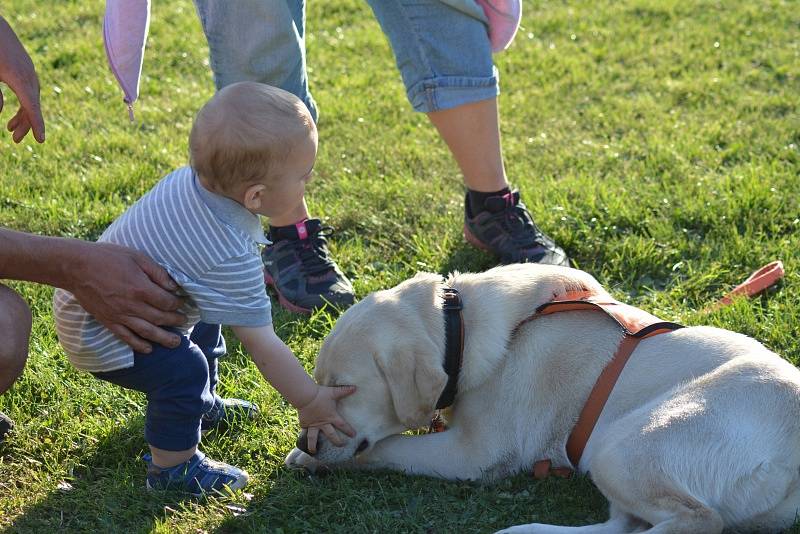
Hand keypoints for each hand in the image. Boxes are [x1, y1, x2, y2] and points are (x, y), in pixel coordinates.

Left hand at [0, 17, 44, 142]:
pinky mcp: (26, 68)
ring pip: (31, 99)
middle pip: (32, 106)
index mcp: (19, 79)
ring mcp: (29, 71)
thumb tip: (0, 111)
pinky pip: (29, 91)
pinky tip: (16, 109)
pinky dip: (24, 103)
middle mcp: (29, 76)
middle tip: (16, 141)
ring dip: (22, 115)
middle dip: (25, 124)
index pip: (31, 107)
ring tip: (10, 128)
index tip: (42, 140)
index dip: (36, 124)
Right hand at [66, 242, 184, 352]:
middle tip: (185, 321)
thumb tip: (174, 286)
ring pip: (146, 332)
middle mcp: (132, 305)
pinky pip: (125, 337)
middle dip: (175, 321)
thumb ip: (157, 272)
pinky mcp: (108, 321)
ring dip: (163, 338)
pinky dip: (138, 345)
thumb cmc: (108, 258)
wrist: (76, 267)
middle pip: (159, 318)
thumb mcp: (137, 257)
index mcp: (140, 288)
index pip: (166, 302)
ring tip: (176, 342)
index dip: (177, 304)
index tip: (182, 303)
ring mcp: (119, 315)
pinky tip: (148, 349)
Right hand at [297, 385, 355, 453]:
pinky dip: (303, 433)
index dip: (348, 430)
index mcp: (331, 417)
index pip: (343, 425)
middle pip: (331, 435)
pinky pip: (304, 430)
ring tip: (313, 451)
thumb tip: (355, 388)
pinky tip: (302, 438)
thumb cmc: (321, 394)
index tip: (353, 436)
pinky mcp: (304, 423)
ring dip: (313, 445)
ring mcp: (313, 425)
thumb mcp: (334, 392)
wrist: (306, 396)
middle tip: (341, 446)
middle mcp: (323, 423)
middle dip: (337, 442)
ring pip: (313, 438)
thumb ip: (344, 391)